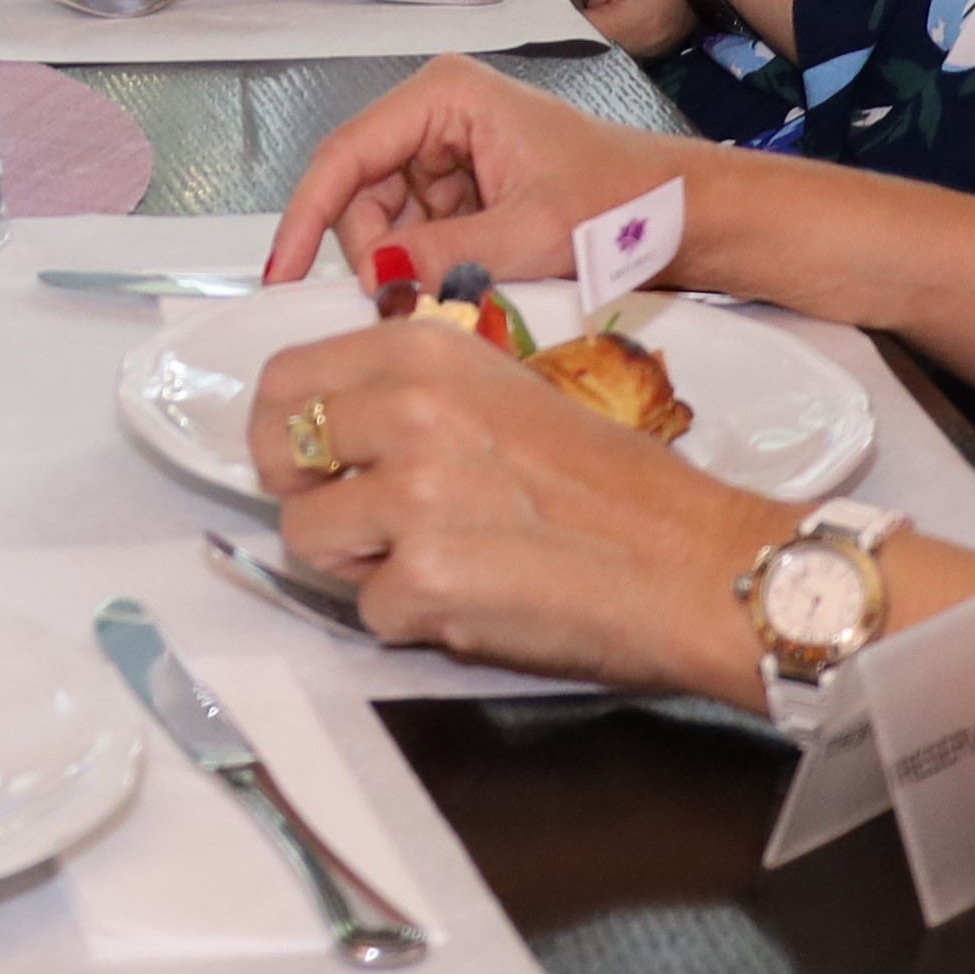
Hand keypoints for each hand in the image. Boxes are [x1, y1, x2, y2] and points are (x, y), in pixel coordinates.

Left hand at [253, 317, 789, 698]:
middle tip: (357, 521)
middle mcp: (410, 410)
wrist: (694, 564)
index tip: (309, 456)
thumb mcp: (507, 394)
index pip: (287, 378)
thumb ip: (416, 398)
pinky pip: (368, 610)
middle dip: (308, 493)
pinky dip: (411, 620)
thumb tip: (335, 431)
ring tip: (436, 563)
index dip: (285, 426)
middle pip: (279, 454)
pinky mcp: (423, 577)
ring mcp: (411, 494)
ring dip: (359, 564)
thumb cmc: (616, 487)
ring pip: (308, 537)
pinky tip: (476, 602)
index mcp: (428, 353)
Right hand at [261, 58, 693, 287]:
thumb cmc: (624, 201)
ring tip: (450, 297)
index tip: (280, 274)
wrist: (687, 216)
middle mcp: (436, 115)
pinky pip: (416, 236)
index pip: (345, 155)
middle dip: (369, 253)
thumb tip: (371, 277)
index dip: (305, 217)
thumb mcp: (531, 233)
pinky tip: (460, 289)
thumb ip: (445, 255)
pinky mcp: (464, 191)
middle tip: (395, 306)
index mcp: (444, 95)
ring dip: (403, 267)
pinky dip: (427, 270)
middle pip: (359, 192)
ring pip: (384, 222)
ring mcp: (448, 154)